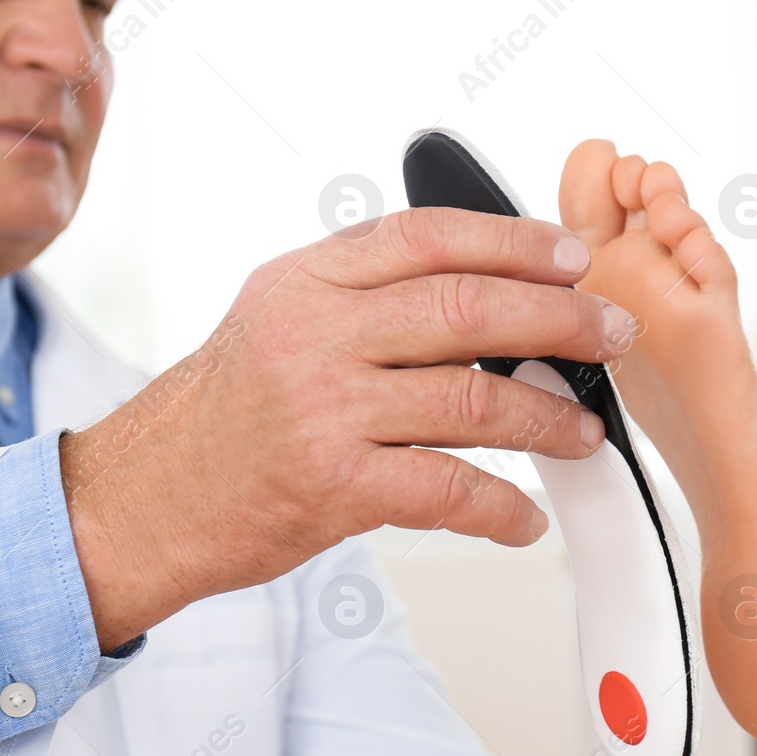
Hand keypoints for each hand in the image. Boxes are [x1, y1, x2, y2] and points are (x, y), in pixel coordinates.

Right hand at [60, 208, 636, 648]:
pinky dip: (502, 508)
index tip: (573, 258)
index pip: (428, 237)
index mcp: (305, 279)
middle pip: (466, 308)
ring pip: (473, 400)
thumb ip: (362, 291)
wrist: (144, 499)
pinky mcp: (333, 487)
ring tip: (582, 432)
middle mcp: (314, 334)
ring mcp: (324, 410)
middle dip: (559, 319)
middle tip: (611, 335)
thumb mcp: (277, 317)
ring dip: (547, 419)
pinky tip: (526, 518)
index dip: (514, 241)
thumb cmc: (223, 413)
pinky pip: (448, 491)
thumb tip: (483, 283)